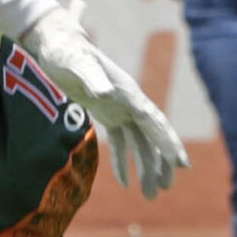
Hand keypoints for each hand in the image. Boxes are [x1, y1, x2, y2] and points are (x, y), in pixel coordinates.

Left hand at [21, 3, 186, 196]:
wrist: (55, 41)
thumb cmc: (66, 51)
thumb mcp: (77, 64)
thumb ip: (91, 78)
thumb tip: (104, 93)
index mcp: (127, 92)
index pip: (154, 122)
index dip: (168, 143)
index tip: (181, 164)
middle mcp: (128, 101)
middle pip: (152, 136)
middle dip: (162, 162)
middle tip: (167, 188)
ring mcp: (118, 108)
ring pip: (139, 142)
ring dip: (146, 167)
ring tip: (151, 195)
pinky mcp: (105, 113)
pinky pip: (120, 141)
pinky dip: (123, 161)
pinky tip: (125, 183)